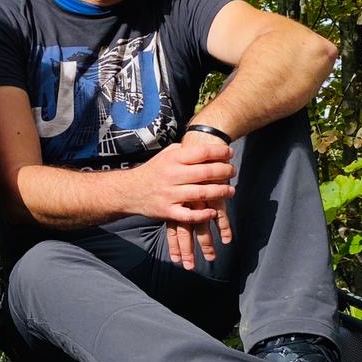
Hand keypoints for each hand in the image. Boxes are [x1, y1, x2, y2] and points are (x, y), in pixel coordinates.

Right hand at [128, 131, 234, 270]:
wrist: (128, 191)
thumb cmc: (152, 171)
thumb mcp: (165, 155)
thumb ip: (184, 150)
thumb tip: (205, 145)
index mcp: (173, 159)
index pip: (202, 153)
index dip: (219, 152)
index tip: (230, 153)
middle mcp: (172, 175)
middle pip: (206, 173)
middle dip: (224, 171)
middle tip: (233, 171)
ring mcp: (170, 195)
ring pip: (202, 194)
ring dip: (220, 192)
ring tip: (230, 190)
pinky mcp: (168, 211)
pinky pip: (189, 215)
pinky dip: (203, 215)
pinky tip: (213, 212)